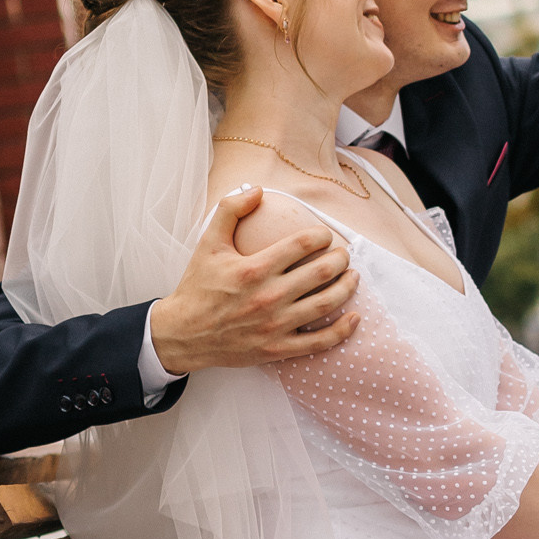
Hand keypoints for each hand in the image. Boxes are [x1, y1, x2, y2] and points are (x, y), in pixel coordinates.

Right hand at [150, 189, 359, 375]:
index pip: (301, 245)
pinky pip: (319, 342)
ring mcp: (275, 325)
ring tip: (353, 276)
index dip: (321, 236)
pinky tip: (355, 317)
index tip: (325, 235)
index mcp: (254, 269)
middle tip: (343, 254)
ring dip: (346, 287)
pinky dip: (342, 330)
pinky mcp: (278, 349)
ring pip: (326, 304)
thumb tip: (257, 189)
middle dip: (339, 259)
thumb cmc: (198, 287)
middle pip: (320, 273)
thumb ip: (230, 211)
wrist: (183, 334)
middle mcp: (268, 297)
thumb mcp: (208, 244)